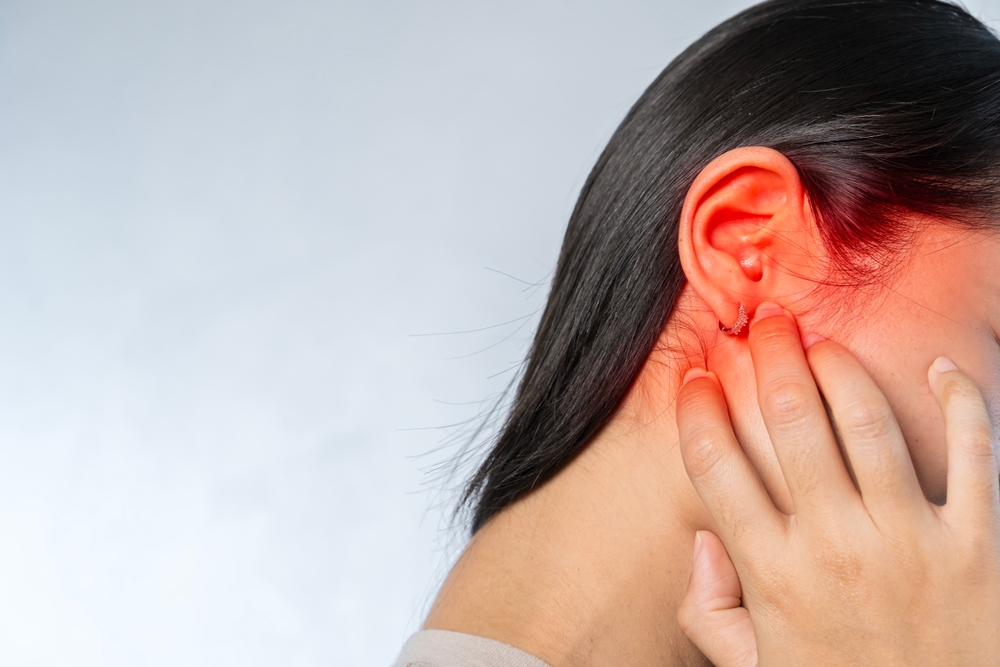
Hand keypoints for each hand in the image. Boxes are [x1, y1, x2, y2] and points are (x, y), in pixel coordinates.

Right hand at [674, 303, 999, 665]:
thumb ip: (709, 611)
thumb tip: (702, 542)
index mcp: (772, 575)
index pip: (716, 465)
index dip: (697, 409)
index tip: (696, 378)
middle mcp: (836, 547)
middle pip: (790, 422)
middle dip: (768, 358)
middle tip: (762, 324)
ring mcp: (910, 542)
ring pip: (867, 423)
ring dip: (839, 367)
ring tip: (821, 342)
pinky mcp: (978, 546)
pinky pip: (973, 454)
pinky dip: (959, 401)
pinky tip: (937, 369)